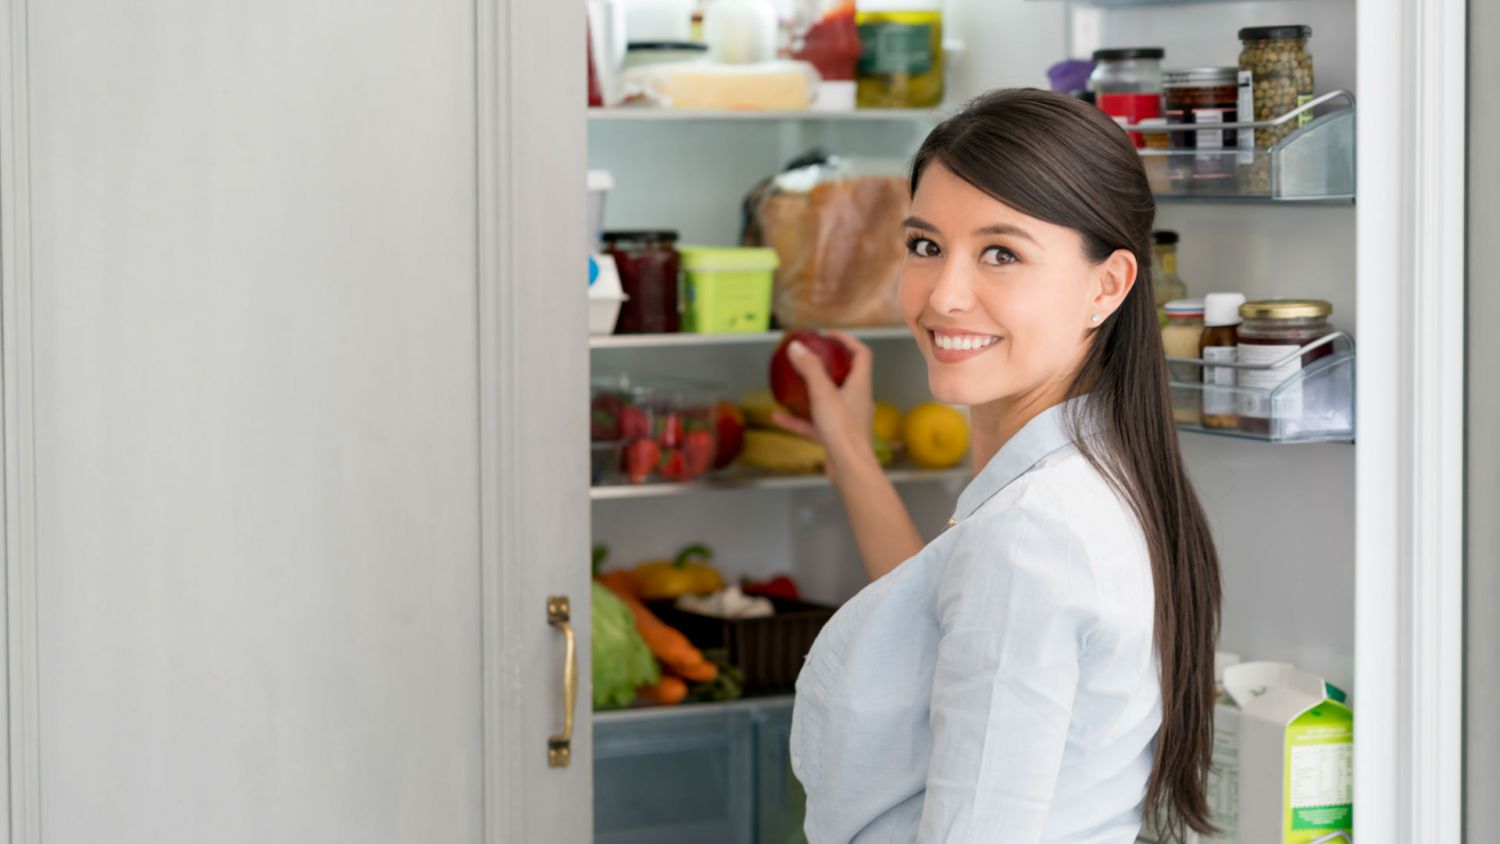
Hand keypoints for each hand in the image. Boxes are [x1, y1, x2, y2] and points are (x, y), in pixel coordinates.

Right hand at [771, 330, 874, 479]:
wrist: (849, 467)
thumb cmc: (842, 428)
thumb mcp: (822, 393)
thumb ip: (810, 368)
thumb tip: (796, 347)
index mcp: (860, 384)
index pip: (861, 354)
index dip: (847, 341)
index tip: (829, 336)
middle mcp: (856, 399)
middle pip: (846, 375)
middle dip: (828, 364)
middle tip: (810, 357)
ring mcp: (847, 418)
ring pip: (828, 399)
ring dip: (811, 391)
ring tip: (793, 383)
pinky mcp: (836, 436)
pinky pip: (815, 422)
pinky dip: (798, 419)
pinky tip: (778, 417)